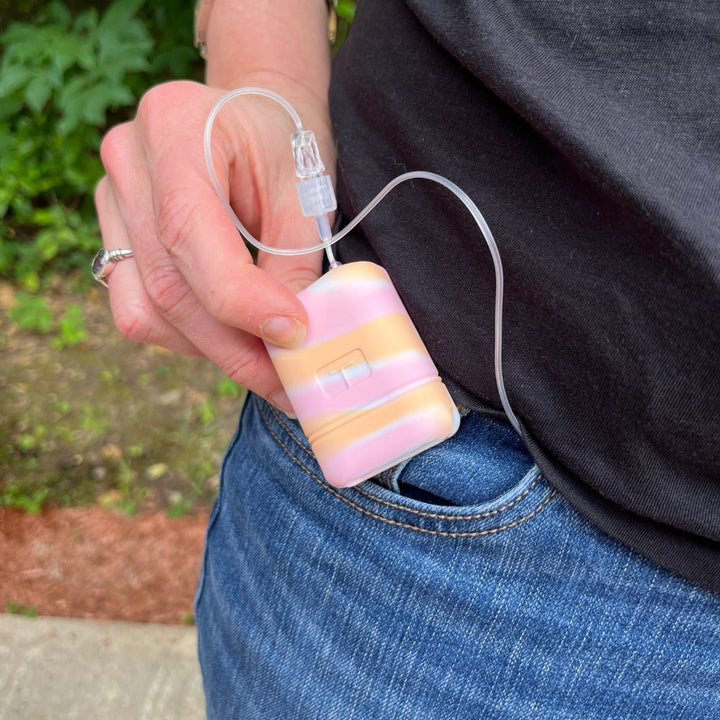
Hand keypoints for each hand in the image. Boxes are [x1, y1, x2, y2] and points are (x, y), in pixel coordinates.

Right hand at [95, 79, 334, 414]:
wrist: (255, 118)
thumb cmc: (286, 146)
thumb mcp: (305, 192)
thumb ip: (295, 264)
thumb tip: (293, 341)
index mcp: (175, 126)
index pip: (188, 234)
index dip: (242, 301)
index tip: (296, 336)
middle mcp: (128, 162)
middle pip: (167, 284)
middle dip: (236, 348)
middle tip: (289, 383)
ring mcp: (112, 201)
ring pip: (147, 310)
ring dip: (213, 350)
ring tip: (269, 363)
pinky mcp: (115, 236)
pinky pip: (140, 311)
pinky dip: (190, 337)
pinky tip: (233, 337)